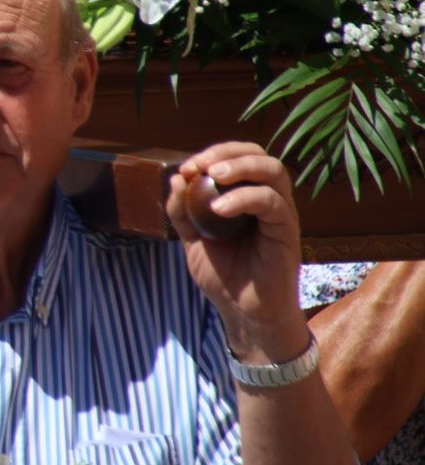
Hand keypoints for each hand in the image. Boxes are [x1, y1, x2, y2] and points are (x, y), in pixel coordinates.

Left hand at [167, 142, 306, 362]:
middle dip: (228, 152)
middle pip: (259, 155)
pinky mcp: (288, 231)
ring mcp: (281, 213)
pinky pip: (272, 203)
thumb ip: (182, 211)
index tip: (187, 166)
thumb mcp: (192, 240)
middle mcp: (267, 199)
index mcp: (246, 196)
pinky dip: (244, 198)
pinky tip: (218, 209)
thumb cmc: (222, 275)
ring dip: (241, 166)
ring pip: (273, 171)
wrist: (242, 312)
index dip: (213, 154)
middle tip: (201, 165)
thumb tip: (176, 177)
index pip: (238, 158)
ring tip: (213, 175)